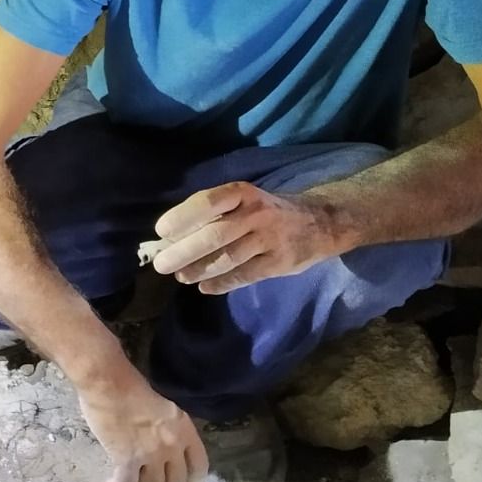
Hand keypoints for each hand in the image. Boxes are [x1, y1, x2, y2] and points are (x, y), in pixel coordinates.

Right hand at [78, 376, 206, 481]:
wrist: (109, 383)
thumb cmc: (132, 387)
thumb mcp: (164, 409)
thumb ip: (170, 431)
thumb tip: (162, 450)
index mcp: (184, 430)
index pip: (199, 465)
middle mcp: (173, 445)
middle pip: (175, 481)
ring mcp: (151, 454)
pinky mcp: (128, 460)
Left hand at [145, 181, 343, 294]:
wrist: (321, 222)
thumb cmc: (267, 211)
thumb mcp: (245, 201)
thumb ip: (215, 215)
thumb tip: (171, 237)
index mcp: (243, 193)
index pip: (208, 201)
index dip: (183, 216)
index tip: (161, 231)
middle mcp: (257, 213)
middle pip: (215, 234)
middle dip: (184, 251)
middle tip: (161, 264)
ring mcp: (270, 239)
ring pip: (228, 258)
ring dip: (199, 269)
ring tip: (181, 276)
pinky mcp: (280, 263)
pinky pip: (245, 275)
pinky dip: (222, 283)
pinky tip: (205, 288)